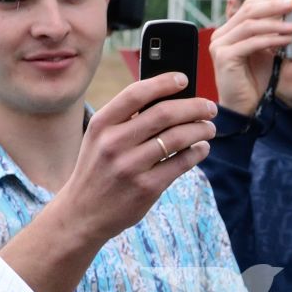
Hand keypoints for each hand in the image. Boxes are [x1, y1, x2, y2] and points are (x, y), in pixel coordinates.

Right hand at [54, 73, 216, 249]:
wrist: (82, 212)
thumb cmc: (97, 169)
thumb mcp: (99, 139)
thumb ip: (125, 119)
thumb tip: (170, 98)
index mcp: (102, 124)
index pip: (136, 94)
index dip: (164, 83)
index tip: (184, 79)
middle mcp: (114, 143)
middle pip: (164, 114)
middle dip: (194, 107)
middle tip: (209, 107)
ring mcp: (130, 167)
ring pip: (178, 138)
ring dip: (200, 129)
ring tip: (209, 128)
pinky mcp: (147, 188)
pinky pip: (181, 163)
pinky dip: (197, 152)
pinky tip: (202, 148)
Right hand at [209, 0, 291, 114]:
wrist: (243, 106)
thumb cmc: (254, 80)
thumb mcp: (264, 51)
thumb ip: (269, 33)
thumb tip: (284, 15)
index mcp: (228, 31)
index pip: (248, 7)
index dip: (270, 1)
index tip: (290, 0)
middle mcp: (220, 35)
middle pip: (248, 11)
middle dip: (274, 6)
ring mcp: (220, 45)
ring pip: (250, 25)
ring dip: (275, 24)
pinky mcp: (224, 57)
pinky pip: (251, 43)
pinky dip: (271, 40)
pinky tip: (286, 40)